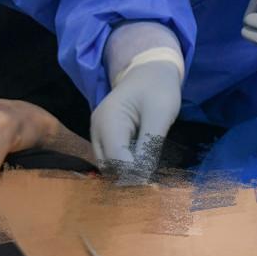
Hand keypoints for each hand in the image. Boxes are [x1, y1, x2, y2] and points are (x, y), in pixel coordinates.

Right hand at [90, 60, 181, 179]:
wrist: (151, 69)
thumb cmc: (158, 89)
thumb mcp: (159, 116)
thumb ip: (149, 148)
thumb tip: (142, 180)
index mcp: (108, 121)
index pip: (116, 160)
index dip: (134, 176)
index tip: (153, 186)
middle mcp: (97, 129)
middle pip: (108, 166)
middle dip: (128, 178)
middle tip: (152, 185)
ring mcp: (99, 132)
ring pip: (109, 165)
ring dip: (126, 173)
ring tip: (148, 176)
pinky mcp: (106, 136)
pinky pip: (112, 157)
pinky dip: (125, 165)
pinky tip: (141, 166)